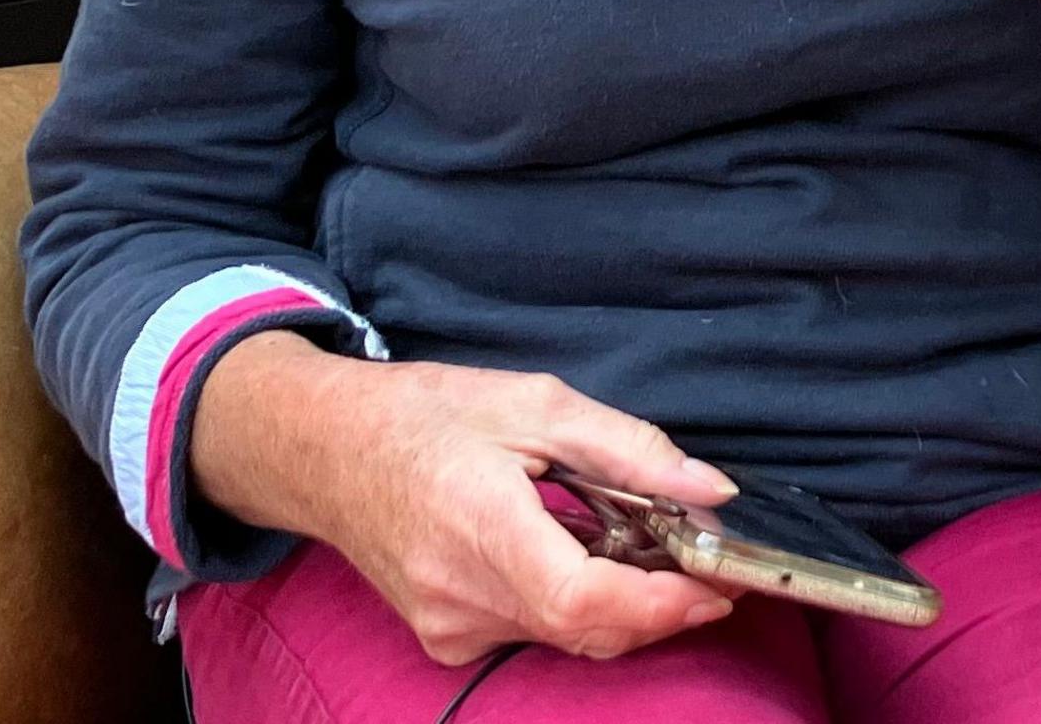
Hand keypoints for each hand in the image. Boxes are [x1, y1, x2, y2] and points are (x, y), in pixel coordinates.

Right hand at [191, 332, 742, 663]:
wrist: (324, 451)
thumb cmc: (422, 416)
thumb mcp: (536, 402)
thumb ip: (630, 450)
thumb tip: (710, 491)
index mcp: (481, 523)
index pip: (582, 598)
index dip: (659, 604)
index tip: (716, 586)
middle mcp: (460, 591)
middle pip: (586, 628)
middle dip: (659, 607)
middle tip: (704, 567)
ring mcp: (448, 623)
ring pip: (566, 637)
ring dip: (621, 605)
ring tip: (645, 550)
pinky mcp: (445, 637)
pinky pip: (534, 634)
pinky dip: (576, 606)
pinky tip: (581, 558)